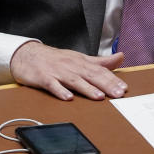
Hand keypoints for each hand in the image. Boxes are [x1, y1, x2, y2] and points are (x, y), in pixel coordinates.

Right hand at [10, 41, 127, 100]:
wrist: (28, 55)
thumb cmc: (56, 59)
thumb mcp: (80, 58)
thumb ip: (100, 61)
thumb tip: (120, 57)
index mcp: (81, 62)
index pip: (100, 70)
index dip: (112, 79)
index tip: (124, 88)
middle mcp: (71, 66)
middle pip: (91, 75)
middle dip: (105, 85)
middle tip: (118, 94)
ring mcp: (57, 72)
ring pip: (75, 81)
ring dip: (87, 89)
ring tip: (99, 96)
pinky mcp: (44, 78)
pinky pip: (53, 85)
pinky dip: (60, 91)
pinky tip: (68, 98)